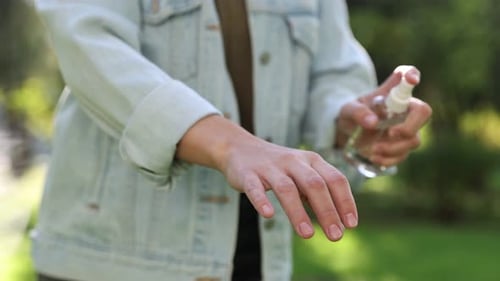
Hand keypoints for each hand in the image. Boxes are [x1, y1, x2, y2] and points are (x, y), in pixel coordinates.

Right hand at [177, 115, 357, 240]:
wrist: (239, 147)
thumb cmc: (278, 166)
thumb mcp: (302, 172)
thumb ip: (319, 193)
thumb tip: (340, 223)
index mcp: (311, 160)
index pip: (335, 179)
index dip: (345, 201)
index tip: (351, 225)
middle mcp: (293, 161)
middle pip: (315, 184)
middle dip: (327, 211)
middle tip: (336, 236)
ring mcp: (270, 167)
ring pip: (286, 189)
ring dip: (298, 212)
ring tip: (307, 235)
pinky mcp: (248, 174)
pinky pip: (255, 188)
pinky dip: (262, 201)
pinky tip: (268, 215)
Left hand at [336, 65, 431, 165]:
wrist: (347, 133)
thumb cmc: (352, 114)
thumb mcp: (348, 110)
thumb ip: (358, 112)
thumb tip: (373, 122)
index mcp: (393, 93)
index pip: (408, 75)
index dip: (412, 75)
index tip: (411, 79)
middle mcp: (404, 110)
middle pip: (424, 112)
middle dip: (410, 126)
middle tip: (391, 133)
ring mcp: (406, 130)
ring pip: (414, 140)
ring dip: (394, 148)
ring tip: (373, 150)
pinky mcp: (400, 148)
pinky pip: (403, 156)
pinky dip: (389, 159)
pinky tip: (375, 158)